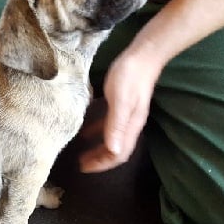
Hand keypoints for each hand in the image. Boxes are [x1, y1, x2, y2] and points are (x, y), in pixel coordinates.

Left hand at [78, 50, 161, 172]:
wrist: (143, 55)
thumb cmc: (130, 77)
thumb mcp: (120, 100)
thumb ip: (116, 125)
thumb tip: (112, 151)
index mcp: (130, 127)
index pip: (118, 155)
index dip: (102, 165)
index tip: (84, 168)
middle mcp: (130, 125)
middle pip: (115, 150)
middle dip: (99, 160)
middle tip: (80, 164)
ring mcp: (126, 115)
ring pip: (112, 139)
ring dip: (98, 148)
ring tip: (82, 152)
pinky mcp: (121, 105)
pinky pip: (108, 125)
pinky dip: (97, 131)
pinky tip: (86, 130)